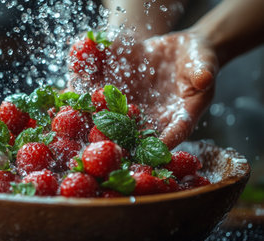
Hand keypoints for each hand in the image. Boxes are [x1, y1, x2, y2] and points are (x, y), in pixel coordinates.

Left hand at [69, 30, 217, 148]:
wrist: (179, 50)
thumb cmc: (198, 60)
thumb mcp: (203, 63)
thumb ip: (202, 72)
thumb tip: (203, 79)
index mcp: (179, 118)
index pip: (171, 135)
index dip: (157, 144)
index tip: (141, 153)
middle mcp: (153, 120)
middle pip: (137, 135)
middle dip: (119, 141)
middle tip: (102, 147)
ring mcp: (135, 110)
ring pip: (116, 121)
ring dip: (98, 125)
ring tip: (79, 128)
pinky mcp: (120, 96)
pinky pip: (105, 101)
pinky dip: (90, 102)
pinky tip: (72, 102)